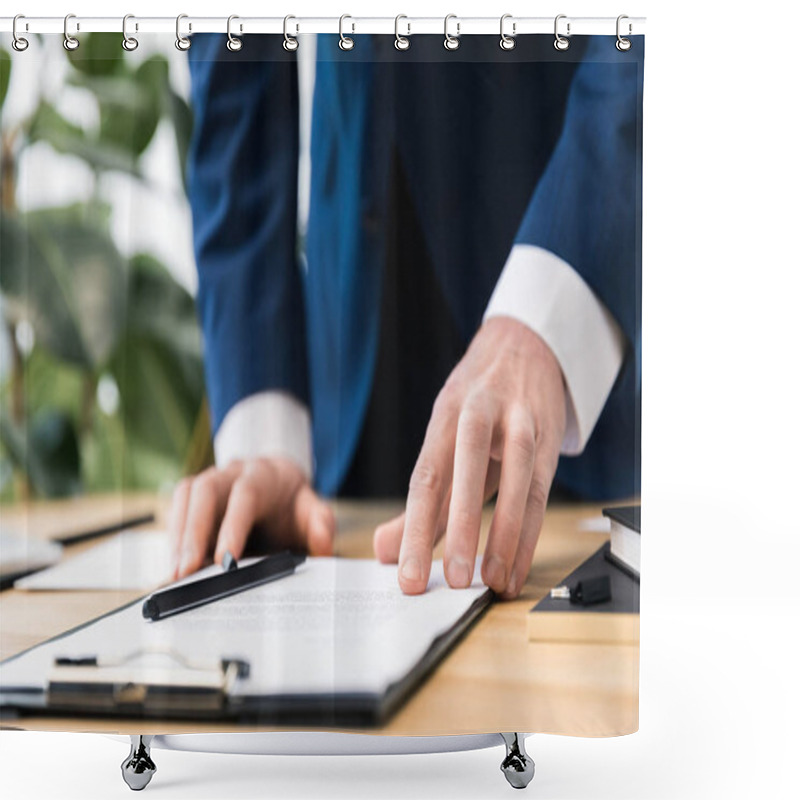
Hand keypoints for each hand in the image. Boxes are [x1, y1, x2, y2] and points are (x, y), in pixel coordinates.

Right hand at [169, 457, 334, 579]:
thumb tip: (323, 543)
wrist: (278, 482)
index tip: (225, 561)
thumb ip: (321, 524)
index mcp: (264, 474)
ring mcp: (210, 479)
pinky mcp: (193, 494)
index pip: (245, 494)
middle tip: (186, 572)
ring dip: (178, 536)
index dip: (232, 527)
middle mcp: (232, 471)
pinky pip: (177, 508)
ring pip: (185, 496)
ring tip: (175, 575)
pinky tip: (174, 566)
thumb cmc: (291, 501)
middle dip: (193, 532)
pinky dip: (173, 537)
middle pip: (205, 490)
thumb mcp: (313, 510)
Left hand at [373, 317, 566, 598]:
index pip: (426, 478)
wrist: (525, 343)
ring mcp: (519, 423)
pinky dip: (530, 534)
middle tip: (452, 580)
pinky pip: (542, 490)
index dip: (415, 529)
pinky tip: (517, 567)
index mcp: (445, 416)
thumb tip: (383, 550)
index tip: (408, 574)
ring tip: (492, 582)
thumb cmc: (478, 402)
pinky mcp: (549, 436)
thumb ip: (419, 501)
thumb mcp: (444, 437)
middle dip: (459, 528)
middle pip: (468, 472)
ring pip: (515, 480)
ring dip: (504, 534)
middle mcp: (480, 415)